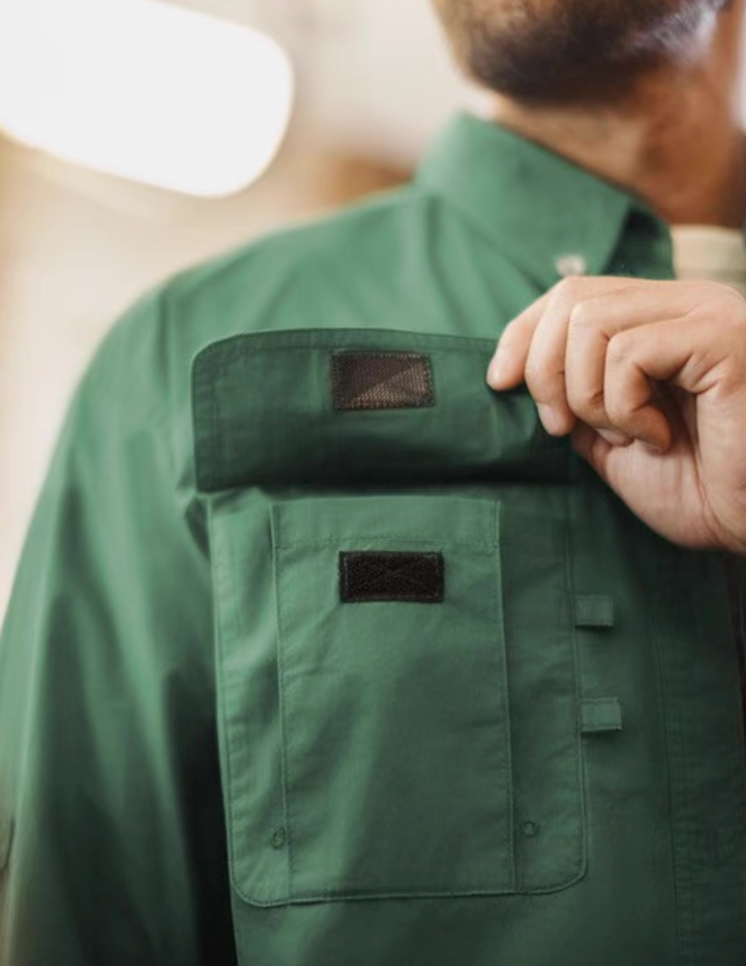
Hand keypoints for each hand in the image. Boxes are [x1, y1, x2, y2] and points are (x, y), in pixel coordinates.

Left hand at [486, 275, 745, 554]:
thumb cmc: (699, 489)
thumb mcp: (614, 440)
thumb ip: (577, 399)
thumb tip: (523, 373)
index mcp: (662, 319)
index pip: (572, 292)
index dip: (522, 333)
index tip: (499, 382)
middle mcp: (685, 303)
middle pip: (571, 300)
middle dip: (544, 371)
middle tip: (563, 427)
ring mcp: (706, 314)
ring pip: (590, 323)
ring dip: (587, 396)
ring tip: (629, 436)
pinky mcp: (721, 338)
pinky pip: (629, 353)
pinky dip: (624, 406)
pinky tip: (659, 437)